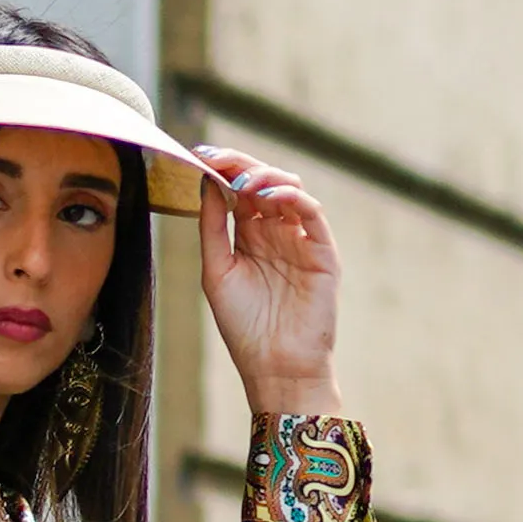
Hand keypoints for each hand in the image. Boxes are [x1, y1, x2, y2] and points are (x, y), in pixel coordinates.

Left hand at [190, 146, 342, 414]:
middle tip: (218, 157)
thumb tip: (207, 183)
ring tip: (242, 180)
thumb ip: (212, 228)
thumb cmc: (244, 327)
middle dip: (240, 165)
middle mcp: (276, 232)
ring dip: (265, 177)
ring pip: (288, 190)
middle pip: (262, 183)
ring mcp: (300, 239)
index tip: (200, 154)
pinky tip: (268, 196)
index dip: (223, 170)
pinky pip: (311, 213)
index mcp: (250, 237)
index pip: (238, 191)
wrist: (274, 367)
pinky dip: (292, 197)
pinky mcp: (323, 252)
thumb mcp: (216, 272)